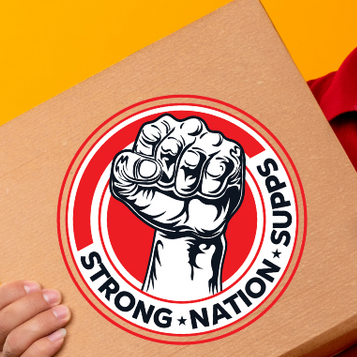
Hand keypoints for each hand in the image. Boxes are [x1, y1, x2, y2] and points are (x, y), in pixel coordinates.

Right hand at [0, 280, 71, 356]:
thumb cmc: (54, 329)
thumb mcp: (41, 309)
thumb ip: (39, 294)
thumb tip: (56, 261)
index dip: (11, 292)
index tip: (36, 285)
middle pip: (3, 321)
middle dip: (32, 305)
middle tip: (57, 296)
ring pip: (15, 341)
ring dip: (41, 323)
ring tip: (64, 315)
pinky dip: (45, 347)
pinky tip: (61, 337)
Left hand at [110, 114, 244, 240]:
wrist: (186, 228)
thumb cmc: (159, 200)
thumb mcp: (128, 188)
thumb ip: (123, 170)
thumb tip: (149, 167)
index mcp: (162, 129)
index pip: (150, 134)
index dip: (148, 163)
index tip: (151, 176)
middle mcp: (189, 129)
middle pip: (170, 147)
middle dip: (166, 177)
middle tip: (170, 186)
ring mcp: (213, 141)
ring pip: (194, 157)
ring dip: (186, 185)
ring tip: (188, 190)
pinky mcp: (232, 157)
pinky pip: (219, 168)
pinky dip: (209, 188)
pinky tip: (207, 191)